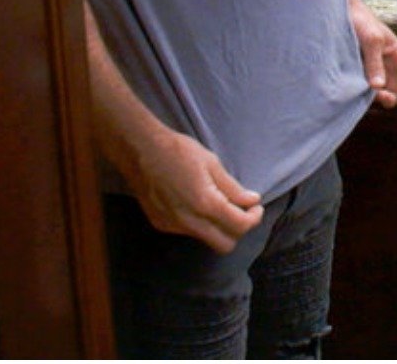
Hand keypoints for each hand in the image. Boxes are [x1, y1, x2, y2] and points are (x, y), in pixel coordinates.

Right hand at [126, 129, 263, 254]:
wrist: (140, 151)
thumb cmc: (179, 151)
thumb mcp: (212, 163)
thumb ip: (233, 188)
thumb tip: (252, 201)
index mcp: (205, 203)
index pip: (239, 226)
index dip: (254, 218)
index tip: (256, 207)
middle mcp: (189, 221)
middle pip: (224, 245)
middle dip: (238, 230)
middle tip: (242, 211)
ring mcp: (173, 226)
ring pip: (206, 240)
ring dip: (219, 228)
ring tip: (220, 205)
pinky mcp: (161, 224)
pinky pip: (189, 233)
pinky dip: (200, 224)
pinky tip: (198, 205)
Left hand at [347, 0, 396, 108]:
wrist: (341, 12)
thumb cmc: (362, 21)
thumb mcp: (372, 40)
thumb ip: (375, 63)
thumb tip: (378, 87)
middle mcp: (388, 65)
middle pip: (396, 90)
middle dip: (391, 98)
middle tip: (380, 97)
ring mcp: (373, 69)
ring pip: (380, 92)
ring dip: (376, 98)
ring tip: (365, 96)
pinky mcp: (358, 72)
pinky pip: (364, 88)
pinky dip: (362, 93)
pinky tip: (356, 93)